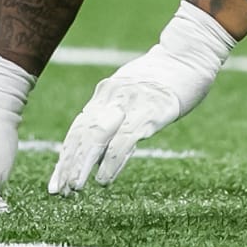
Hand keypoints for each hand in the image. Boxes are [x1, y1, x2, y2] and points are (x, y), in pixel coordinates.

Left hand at [50, 3, 233, 195]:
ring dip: (83, 165)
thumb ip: (117, 113)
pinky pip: (124, 141)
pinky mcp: (150, 112)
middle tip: (58, 191)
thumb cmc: (166, 77)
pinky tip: (104, 180)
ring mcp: (130, 103)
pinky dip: (111, 162)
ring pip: (97, 137)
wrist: (189, 55)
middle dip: (68, 164)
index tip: (56, 181)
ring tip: (74, 188)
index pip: (78, 128)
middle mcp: (112, 96)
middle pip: (82, 134)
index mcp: (106, 93)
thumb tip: (103, 149)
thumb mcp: (134, 91)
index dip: (66, 156)